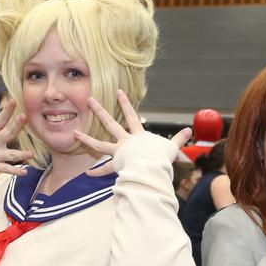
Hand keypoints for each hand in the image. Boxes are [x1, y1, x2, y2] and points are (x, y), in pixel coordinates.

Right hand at [0, 97, 31, 175]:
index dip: (6, 110)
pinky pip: (6, 169)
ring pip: (10, 155)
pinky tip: (24, 172)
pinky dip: (15, 172)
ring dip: (20, 154)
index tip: (13, 100)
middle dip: (16, 125)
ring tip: (30, 153)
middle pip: (8, 133)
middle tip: (24, 116)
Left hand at [74, 89, 191, 176]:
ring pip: (99, 143)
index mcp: (138, 136)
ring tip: (74, 133)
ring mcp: (119, 151)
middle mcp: (126, 141)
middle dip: (100, 111)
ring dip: (86, 138)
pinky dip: (97, 172)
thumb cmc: (161, 158)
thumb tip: (190, 131)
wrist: (152, 168)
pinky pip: (105, 169)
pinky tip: (87, 173)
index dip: (125, 104)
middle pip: (110, 123)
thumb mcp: (171, 147)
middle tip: (90, 100)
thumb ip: (179, 139)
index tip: (118, 92)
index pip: (131, 116)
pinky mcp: (117, 163)